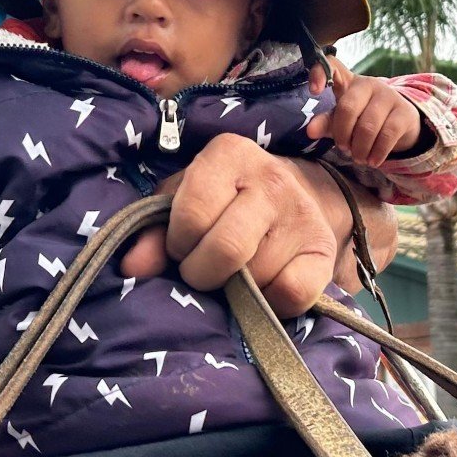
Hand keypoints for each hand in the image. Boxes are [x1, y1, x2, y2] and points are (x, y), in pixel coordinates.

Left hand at [117, 136, 339, 315]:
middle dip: (203, 273)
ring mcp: (303, 214)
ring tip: (236, 271)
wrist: (292, 196)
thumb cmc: (223, 199)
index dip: (178, 242)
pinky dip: (270, 303)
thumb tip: (132, 267)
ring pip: (256, 277)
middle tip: (203, 269)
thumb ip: (151, 230)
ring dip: (237, 289)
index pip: (192, 213)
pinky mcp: (323, 251)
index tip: (182, 246)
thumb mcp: (182, 200)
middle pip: (226, 249)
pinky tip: (263, 287)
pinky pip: (291, 294)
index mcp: (229, 153)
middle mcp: (272, 178)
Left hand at [306, 64, 425, 168]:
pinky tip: (372, 161)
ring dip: (360, 148)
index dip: (320, 72)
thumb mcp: (342, 121)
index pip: (332, 65)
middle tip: (343, 149)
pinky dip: (377, 152)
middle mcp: (368, 84)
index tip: (314, 91)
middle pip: (348, 107)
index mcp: (347, 81)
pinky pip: (388, 134)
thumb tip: (310, 131)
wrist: (400, 125)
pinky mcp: (404, 112)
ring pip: (368, 125)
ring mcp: (388, 96)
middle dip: (343, 134)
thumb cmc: (363, 119)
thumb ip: (326, 123)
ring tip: (358, 158)